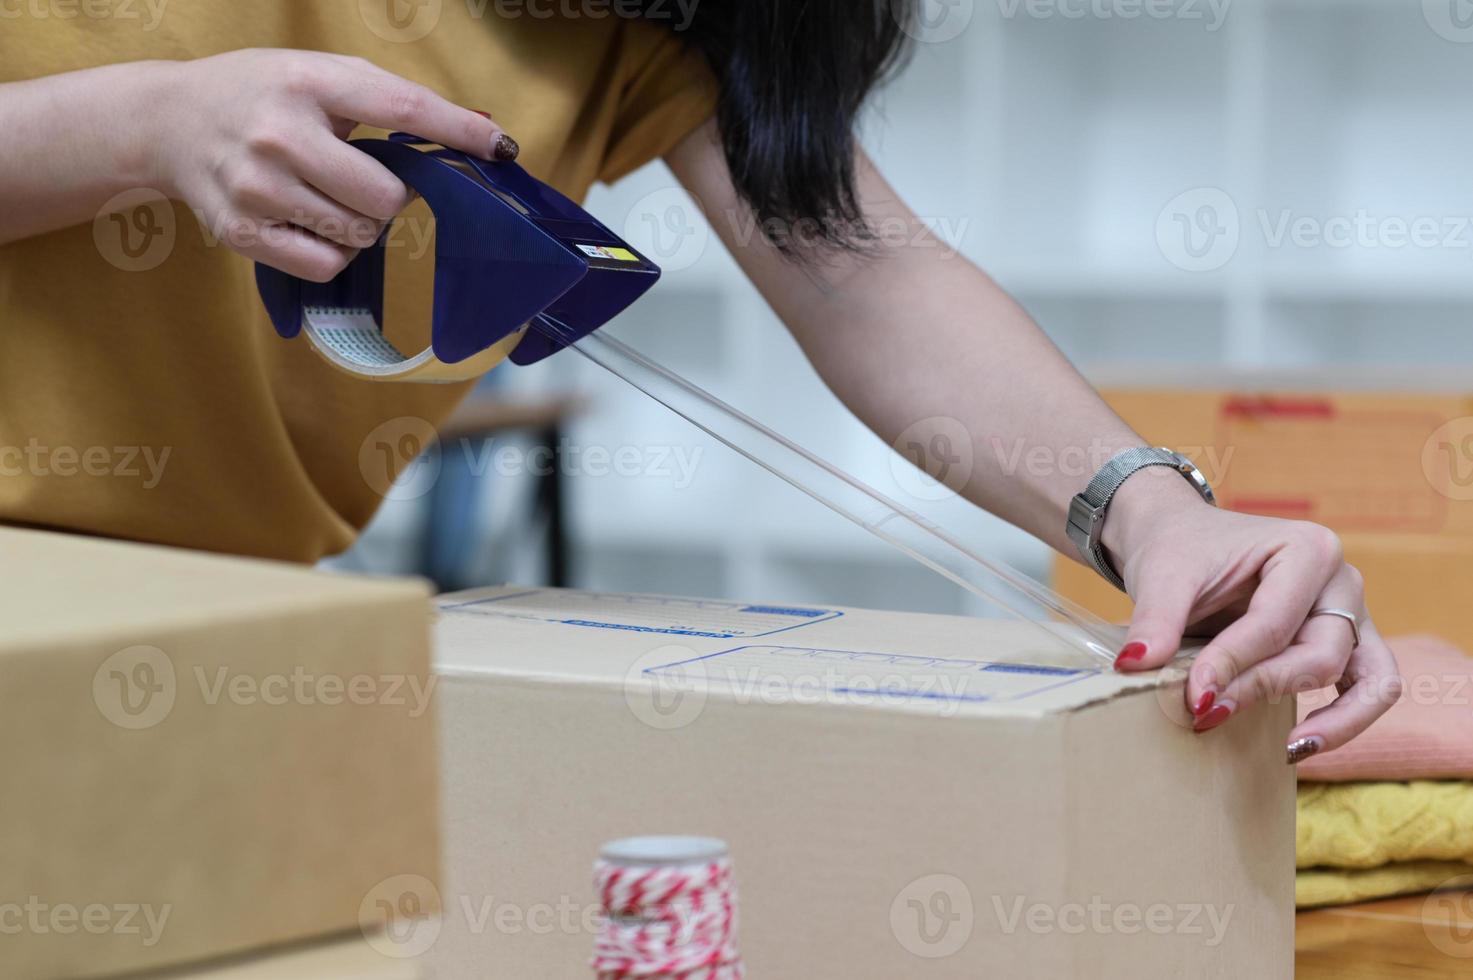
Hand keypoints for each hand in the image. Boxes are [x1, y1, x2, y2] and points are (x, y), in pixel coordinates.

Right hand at [146, 49, 516, 280]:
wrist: (169, 121)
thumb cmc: (264, 95)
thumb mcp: (320, 76)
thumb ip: (391, 100)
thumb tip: (481, 132)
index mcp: (307, 81)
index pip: (402, 107)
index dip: (458, 132)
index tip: (501, 149)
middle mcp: (279, 133)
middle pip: (385, 196)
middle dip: (390, 196)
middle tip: (367, 181)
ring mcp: (256, 186)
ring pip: (358, 234)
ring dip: (359, 223)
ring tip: (327, 195)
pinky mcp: (241, 231)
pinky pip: (325, 264)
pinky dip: (331, 252)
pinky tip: (308, 222)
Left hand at [1102, 471, 1401, 763]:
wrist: (1180, 538)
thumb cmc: (1178, 550)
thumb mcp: (1161, 577)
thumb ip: (1156, 621)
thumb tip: (1136, 667)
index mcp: (1307, 548)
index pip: (1274, 624)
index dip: (1232, 665)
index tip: (1193, 698)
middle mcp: (1340, 580)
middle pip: (1321, 654)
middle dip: (1263, 688)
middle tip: (1207, 713)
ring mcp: (1350, 613)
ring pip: (1371, 678)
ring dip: (1335, 721)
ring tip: (1288, 750)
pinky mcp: (1344, 642)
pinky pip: (1370, 687)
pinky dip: (1346, 718)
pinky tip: (1298, 745)